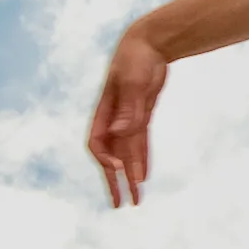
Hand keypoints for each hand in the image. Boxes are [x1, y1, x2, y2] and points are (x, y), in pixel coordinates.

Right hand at [88, 25, 170, 206]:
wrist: (150, 42)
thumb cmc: (136, 57)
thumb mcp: (133, 82)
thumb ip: (128, 109)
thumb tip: (121, 133)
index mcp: (104, 112)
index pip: (98, 144)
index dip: (106, 159)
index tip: (119, 169)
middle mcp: (112, 119)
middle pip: (110, 157)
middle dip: (114, 181)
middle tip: (120, 205)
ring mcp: (126, 119)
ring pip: (126, 154)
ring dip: (130, 177)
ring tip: (136, 200)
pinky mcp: (140, 116)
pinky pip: (139, 144)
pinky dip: (141, 160)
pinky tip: (143, 176)